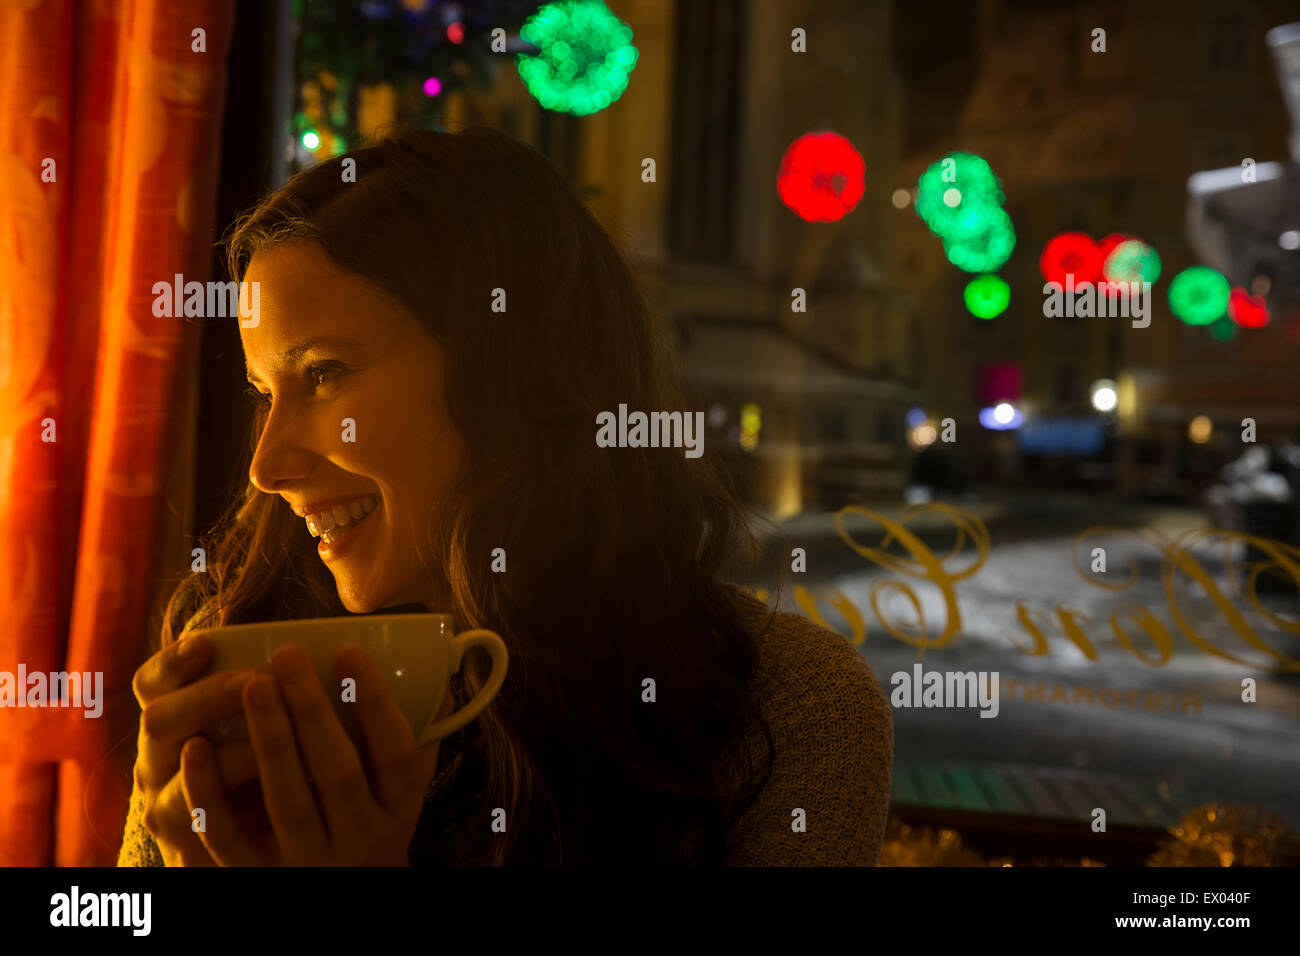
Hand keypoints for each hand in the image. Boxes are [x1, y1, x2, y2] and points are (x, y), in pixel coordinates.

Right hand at [130, 634, 264, 865]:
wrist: (247, 847)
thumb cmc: (264, 766)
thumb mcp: (253, 724)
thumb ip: (268, 694)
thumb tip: (310, 659)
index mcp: (168, 723)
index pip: (151, 683)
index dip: (173, 662)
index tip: (206, 645)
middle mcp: (156, 764)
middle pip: (159, 720)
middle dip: (210, 697)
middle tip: (258, 680)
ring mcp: (166, 810)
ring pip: (180, 783)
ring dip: (233, 758)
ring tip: (276, 745)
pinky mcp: (189, 853)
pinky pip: (204, 832)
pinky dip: (240, 817)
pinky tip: (276, 799)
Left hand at [183, 644, 445, 865]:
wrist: (339, 900)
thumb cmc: (368, 827)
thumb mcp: (400, 794)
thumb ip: (414, 743)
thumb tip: (435, 678)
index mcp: (399, 810)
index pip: (396, 754)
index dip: (375, 703)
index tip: (348, 652)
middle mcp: (360, 840)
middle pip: (338, 774)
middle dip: (312, 712)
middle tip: (288, 656)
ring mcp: (308, 864)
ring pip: (287, 802)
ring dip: (270, 740)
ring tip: (253, 684)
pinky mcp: (258, 879)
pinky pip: (229, 841)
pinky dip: (210, 796)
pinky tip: (197, 748)